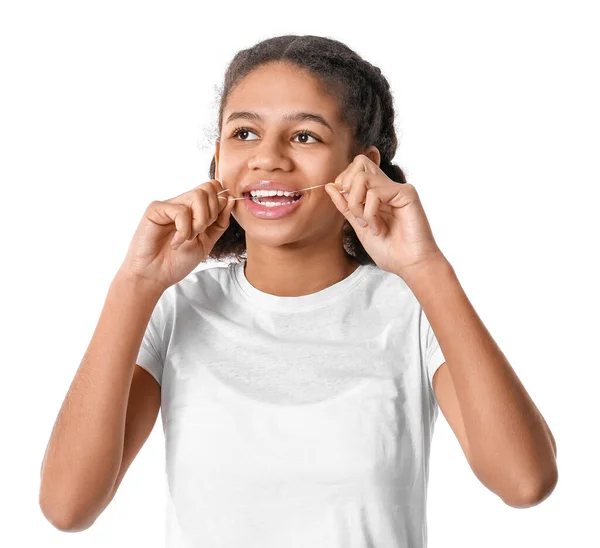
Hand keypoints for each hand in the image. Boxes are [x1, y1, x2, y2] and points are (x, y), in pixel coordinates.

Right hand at [119, 180, 235, 290]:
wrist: (155, 276)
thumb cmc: (177, 261)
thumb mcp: (207, 242)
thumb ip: (220, 222)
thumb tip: (230, 199)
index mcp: (194, 208)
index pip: (215, 188)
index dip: (221, 204)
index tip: (212, 225)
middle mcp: (182, 202)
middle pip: (209, 188)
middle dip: (212, 214)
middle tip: (199, 233)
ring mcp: (169, 204)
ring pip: (198, 196)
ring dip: (199, 222)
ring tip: (188, 238)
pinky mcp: (156, 209)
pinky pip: (181, 211)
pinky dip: (184, 231)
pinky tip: (176, 242)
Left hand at [325, 154, 446, 279]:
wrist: (409, 265)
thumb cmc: (389, 249)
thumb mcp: (358, 226)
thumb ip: (345, 205)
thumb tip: (329, 185)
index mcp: (376, 191)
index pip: (354, 168)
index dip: (343, 184)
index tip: (348, 209)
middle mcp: (387, 186)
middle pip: (359, 162)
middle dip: (348, 188)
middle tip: (355, 214)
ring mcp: (397, 188)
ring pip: (362, 178)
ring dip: (357, 205)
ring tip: (368, 225)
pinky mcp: (406, 193)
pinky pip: (375, 192)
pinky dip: (370, 213)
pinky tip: (378, 228)